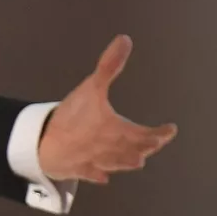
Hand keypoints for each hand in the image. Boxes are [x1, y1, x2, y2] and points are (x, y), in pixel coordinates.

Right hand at [37, 35, 176, 184]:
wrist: (45, 145)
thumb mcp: (91, 87)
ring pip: (120, 165)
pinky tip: (103, 176)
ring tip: (137, 161)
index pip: (149, 135)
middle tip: (154, 143)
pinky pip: (95, 174)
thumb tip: (126, 40)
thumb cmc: (72, 118)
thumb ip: (110, 65)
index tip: (171, 129)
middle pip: (137, 152)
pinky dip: (101, 174)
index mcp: (121, 132)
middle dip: (147, 147)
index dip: (163, 133)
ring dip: (129, 162)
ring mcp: (99, 163)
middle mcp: (115, 150)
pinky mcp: (83, 170)